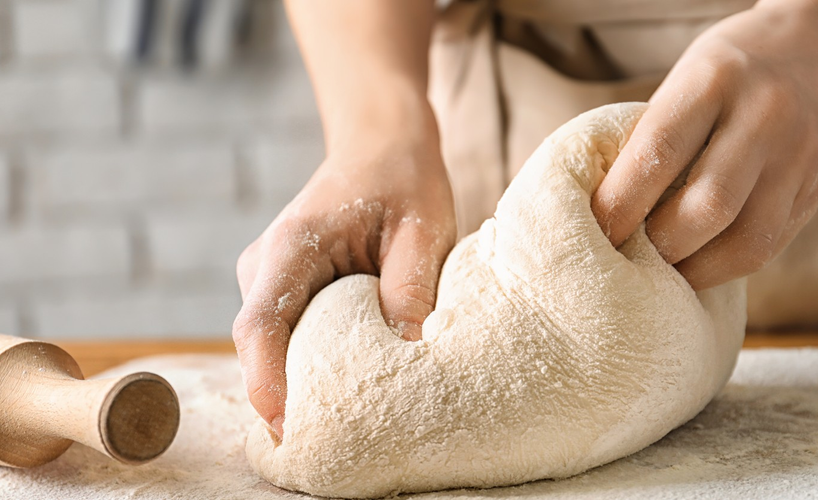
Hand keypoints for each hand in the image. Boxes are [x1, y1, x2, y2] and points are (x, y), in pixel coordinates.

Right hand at [232, 130, 455, 437]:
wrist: (380, 144)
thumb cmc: (402, 179)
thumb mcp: (423, 229)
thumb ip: (412, 287)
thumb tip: (408, 353)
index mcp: (294, 244)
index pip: (262, 322)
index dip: (266, 380)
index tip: (284, 426)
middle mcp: (267, 262)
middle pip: (260, 344)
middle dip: (285, 393)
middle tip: (330, 440)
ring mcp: (269, 275)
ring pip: (271, 343)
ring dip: (299, 378)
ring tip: (345, 414)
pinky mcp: (284, 285)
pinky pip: (285, 333)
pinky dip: (307, 360)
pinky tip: (343, 379)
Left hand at [592, 0, 817, 288]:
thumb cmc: (725, 73)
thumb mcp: (683, 82)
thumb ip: (650, 138)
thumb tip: (601, 211)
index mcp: (713, 80)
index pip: (657, 154)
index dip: (620, 205)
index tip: (594, 232)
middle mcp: (764, 116)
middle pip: (706, 206)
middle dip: (658, 245)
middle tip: (624, 259)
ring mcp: (799, 156)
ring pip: (745, 240)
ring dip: (693, 270)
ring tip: (659, 275)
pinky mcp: (817, 189)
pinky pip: (769, 247)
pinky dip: (724, 267)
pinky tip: (694, 268)